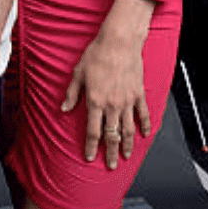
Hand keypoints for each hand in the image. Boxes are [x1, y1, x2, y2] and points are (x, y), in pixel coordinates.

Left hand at [62, 28, 151, 169]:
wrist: (118, 43)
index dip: (91, 146)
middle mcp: (112, 105)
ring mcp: (127, 101)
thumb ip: (71, 94)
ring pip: (128, 130)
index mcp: (95, 101)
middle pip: (112, 135)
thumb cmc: (96, 55)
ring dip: (126, 145)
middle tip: (109, 165)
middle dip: (109, 153)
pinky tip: (144, 136)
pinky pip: (143, 115)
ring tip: (124, 156)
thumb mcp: (78, 73)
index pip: (93, 131)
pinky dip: (144, 127)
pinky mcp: (138, 95)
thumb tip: (63, 108)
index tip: (89, 157)